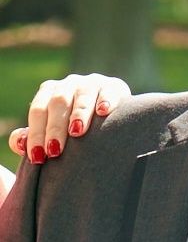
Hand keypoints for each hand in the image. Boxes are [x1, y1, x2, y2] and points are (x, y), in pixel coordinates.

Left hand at [8, 73, 130, 163]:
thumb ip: (34, 137)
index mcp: (49, 92)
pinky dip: (106, 100)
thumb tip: (20, 144)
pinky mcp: (114, 87)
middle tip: (55, 151)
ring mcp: (92, 83)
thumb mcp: (54, 131)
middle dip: (55, 128)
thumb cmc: (77, 129)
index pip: (38, 111)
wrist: (113, 116)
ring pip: (82, 96)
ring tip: (77, 132)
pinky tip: (103, 112)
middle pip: (58, 103)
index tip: (37, 157)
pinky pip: (109, 92)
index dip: (36, 133)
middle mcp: (68, 84)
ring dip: (79, 114)